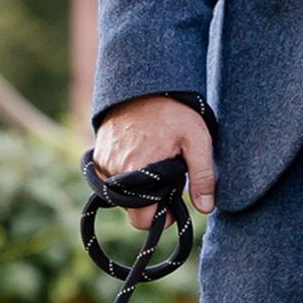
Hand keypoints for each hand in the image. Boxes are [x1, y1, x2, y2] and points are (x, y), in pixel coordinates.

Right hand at [91, 95, 216, 220]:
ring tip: (156, 160)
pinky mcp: (97, 154)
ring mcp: (103, 162)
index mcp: (137, 172)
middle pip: (132, 208)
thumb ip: (203, 176)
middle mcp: (114, 171)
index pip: (142, 219)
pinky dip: (127, 173)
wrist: (143, 84)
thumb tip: (205, 208)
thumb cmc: (173, 111)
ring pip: (123, 193)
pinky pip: (112, 178)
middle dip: (151, 200)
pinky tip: (142, 153)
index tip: (174, 199)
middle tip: (168, 177)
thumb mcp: (197, 140)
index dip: (161, 214)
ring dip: (139, 186)